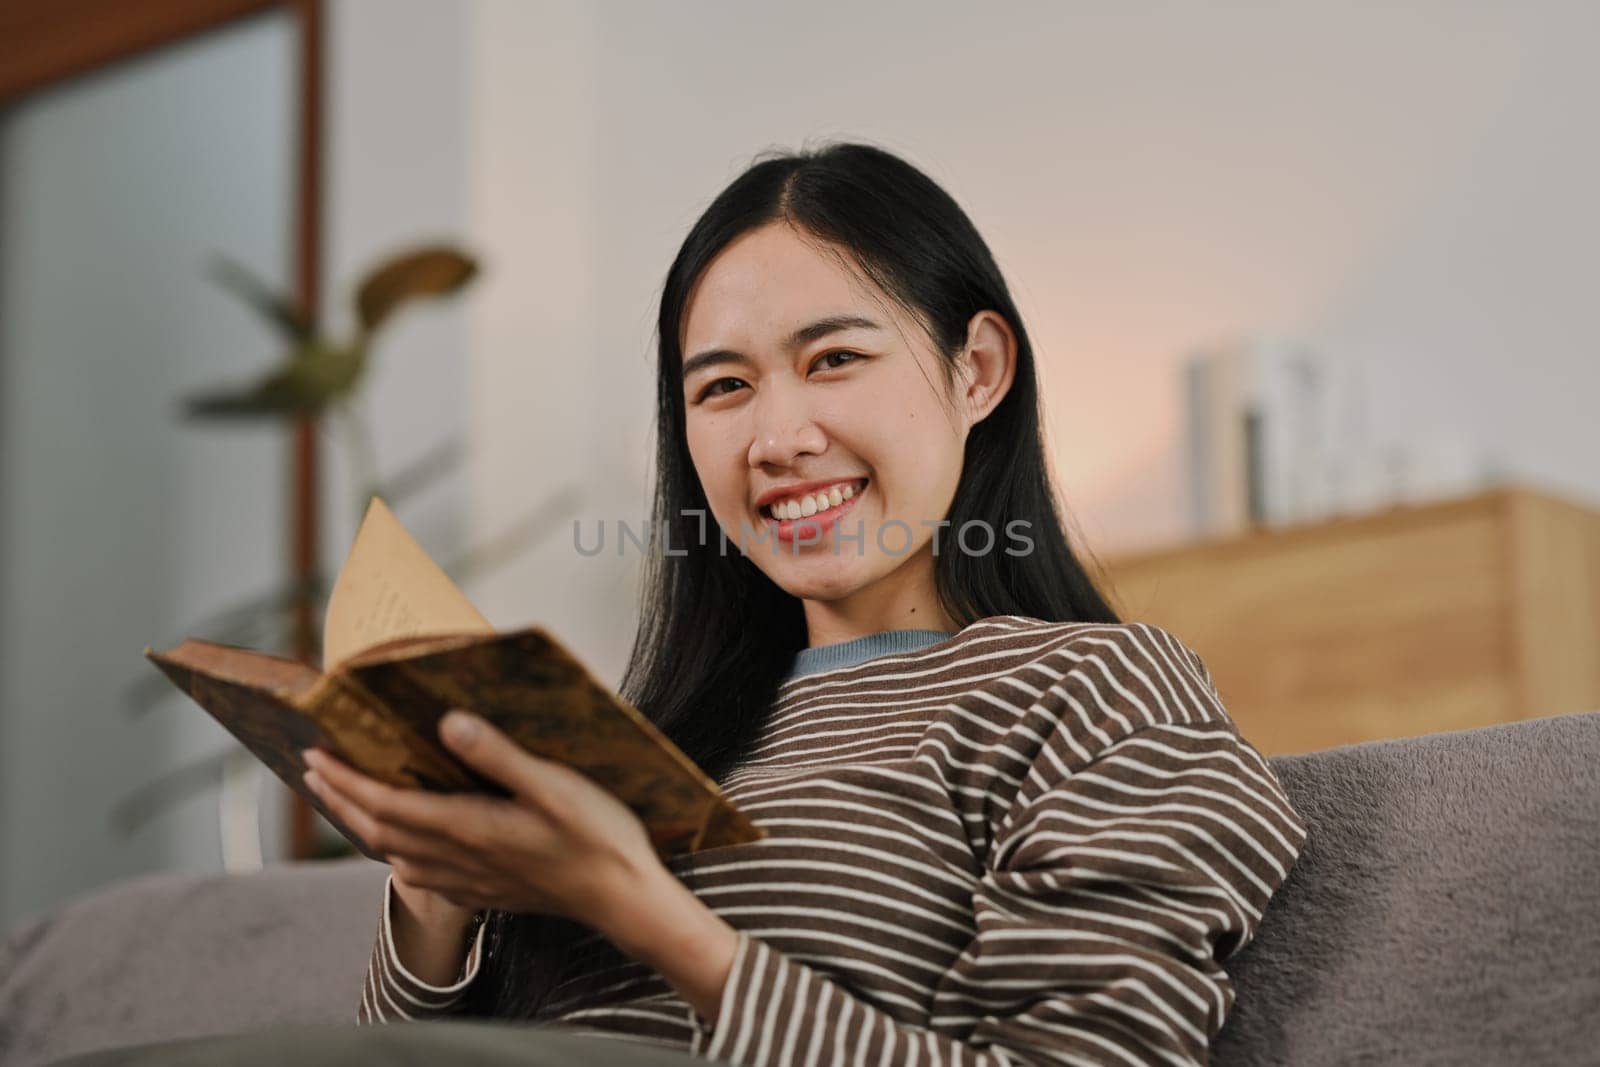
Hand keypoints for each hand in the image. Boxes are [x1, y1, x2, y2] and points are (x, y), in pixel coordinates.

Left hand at [300, 709, 663, 935]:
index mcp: (469, 827)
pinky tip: (402, 845)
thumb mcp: (555, 785)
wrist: (622, 898)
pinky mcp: (483, 892)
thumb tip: (447, 722)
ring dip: (362, 826)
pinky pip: (420, 874)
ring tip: (346, 799)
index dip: (345, 780)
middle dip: (340, 799)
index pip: (385, 804)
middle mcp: (458, 858)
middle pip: (378, 831)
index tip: (313, 754)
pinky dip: (394, 851)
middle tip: (312, 771)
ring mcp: (469, 881)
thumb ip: (498, 754)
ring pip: (394, 855)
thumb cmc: (597, 837)